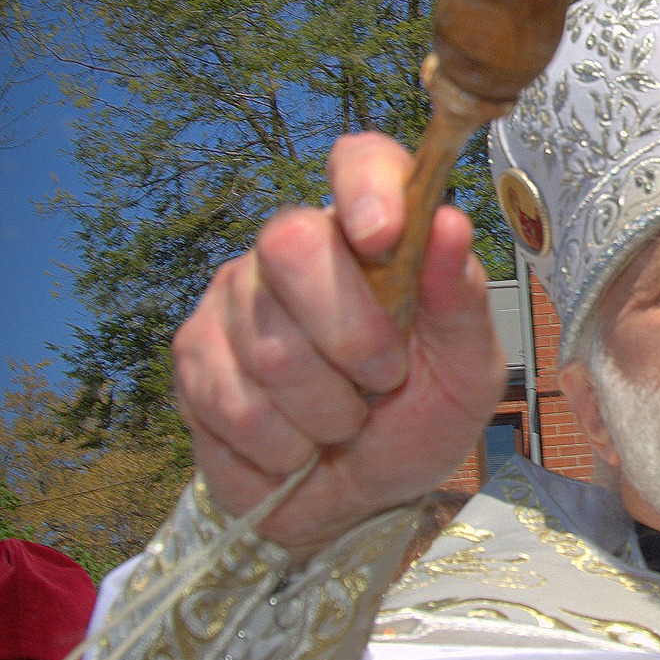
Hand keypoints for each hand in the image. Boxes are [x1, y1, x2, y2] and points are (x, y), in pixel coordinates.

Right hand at [172, 133, 505, 556]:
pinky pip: (230, 400)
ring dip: (325, 410)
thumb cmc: (418, 419)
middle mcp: (295, 249)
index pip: (359, 160)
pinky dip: (281, 445)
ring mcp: (234, 297)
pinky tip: (298, 446)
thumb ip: (461, 302)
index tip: (383, 236)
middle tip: (384, 380)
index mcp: (373, 235)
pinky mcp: (193, 356)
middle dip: (350, 334)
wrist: (358, 499)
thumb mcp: (466, 372)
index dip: (365, 186)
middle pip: (291, 244)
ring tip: (343, 422)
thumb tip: (451, 224)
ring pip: (268, 344)